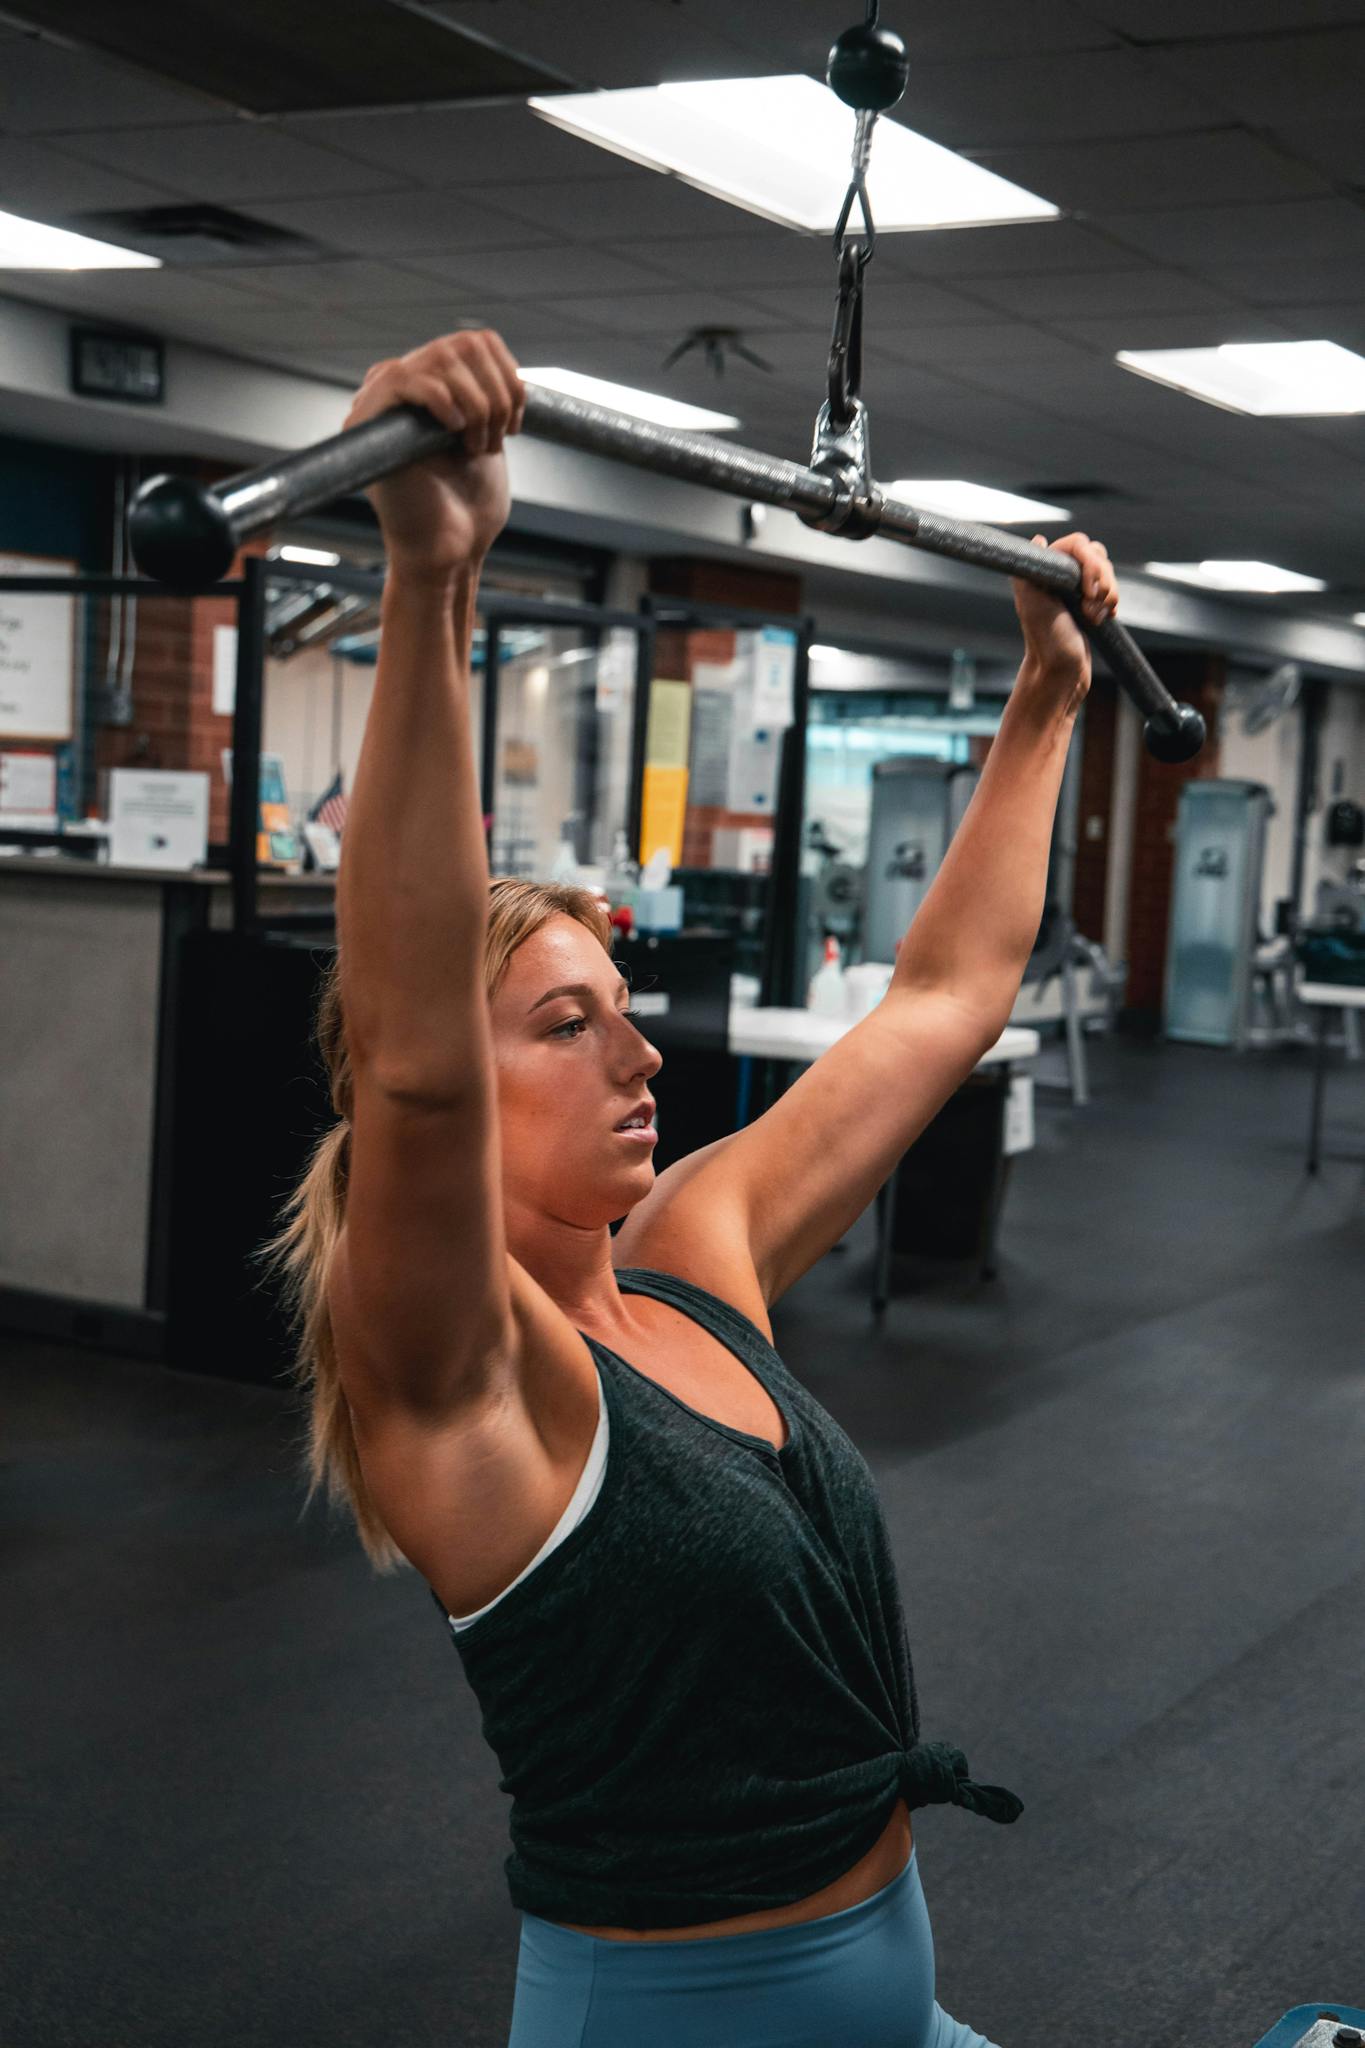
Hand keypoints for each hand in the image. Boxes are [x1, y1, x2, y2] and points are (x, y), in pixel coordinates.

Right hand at [344, 330, 524, 579]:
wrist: (449, 552)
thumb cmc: (467, 507)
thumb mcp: (487, 436)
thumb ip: (484, 391)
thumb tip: (486, 348)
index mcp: (432, 389)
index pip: (475, 341)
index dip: (506, 374)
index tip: (515, 421)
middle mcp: (404, 390)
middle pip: (460, 344)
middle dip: (494, 393)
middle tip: (495, 438)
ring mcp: (382, 404)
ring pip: (438, 358)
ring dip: (474, 404)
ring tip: (475, 446)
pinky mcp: (366, 423)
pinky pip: (404, 379)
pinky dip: (440, 400)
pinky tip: (453, 432)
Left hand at [1011, 532, 1118, 705]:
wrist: (1060, 673)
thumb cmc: (1045, 641)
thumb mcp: (1032, 604)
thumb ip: (1030, 571)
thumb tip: (1039, 540)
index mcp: (1046, 569)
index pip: (1078, 544)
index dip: (1090, 564)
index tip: (1087, 592)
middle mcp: (1061, 575)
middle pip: (1098, 555)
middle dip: (1102, 582)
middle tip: (1089, 609)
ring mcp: (1077, 589)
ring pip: (1108, 573)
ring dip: (1107, 596)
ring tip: (1092, 619)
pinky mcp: (1090, 604)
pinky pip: (1112, 591)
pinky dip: (1111, 605)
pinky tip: (1100, 621)